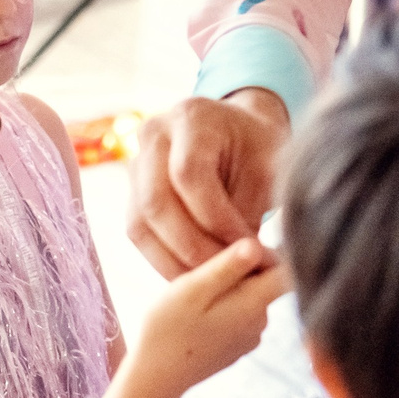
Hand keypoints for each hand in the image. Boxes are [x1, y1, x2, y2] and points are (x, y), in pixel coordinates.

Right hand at [128, 91, 290, 278]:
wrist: (237, 132)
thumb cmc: (257, 148)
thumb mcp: (267, 166)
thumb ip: (250, 208)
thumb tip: (242, 261)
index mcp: (191, 117)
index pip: (189, 175)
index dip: (217, 219)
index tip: (248, 248)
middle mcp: (153, 135)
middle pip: (157, 202)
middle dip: (194, 246)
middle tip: (229, 273)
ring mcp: (135, 163)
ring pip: (140, 223)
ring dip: (176, 260)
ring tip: (215, 280)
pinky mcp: (131, 191)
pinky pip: (138, 233)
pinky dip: (165, 259)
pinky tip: (195, 275)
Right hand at [130, 238, 289, 397]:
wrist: (155, 378)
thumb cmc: (168, 330)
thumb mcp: (193, 289)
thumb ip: (228, 266)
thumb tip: (258, 244)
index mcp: (255, 304)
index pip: (286, 268)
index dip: (269, 250)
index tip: (239, 248)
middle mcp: (261, 322)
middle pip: (267, 281)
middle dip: (244, 268)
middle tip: (206, 270)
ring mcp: (251, 337)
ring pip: (251, 297)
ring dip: (232, 288)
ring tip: (198, 294)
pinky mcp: (238, 346)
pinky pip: (240, 315)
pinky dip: (225, 307)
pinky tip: (199, 314)